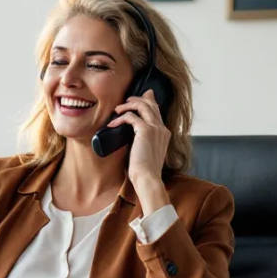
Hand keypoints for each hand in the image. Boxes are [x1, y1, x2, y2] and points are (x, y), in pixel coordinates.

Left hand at [108, 89, 170, 212]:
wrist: (148, 178)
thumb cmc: (145, 170)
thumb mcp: (146, 151)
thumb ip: (142, 140)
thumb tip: (131, 135)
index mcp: (164, 133)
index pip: (157, 111)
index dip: (148, 102)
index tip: (139, 99)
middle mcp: (162, 128)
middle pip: (151, 104)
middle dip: (138, 98)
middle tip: (126, 100)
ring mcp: (155, 128)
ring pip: (142, 106)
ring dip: (128, 105)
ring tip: (117, 109)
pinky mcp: (145, 131)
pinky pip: (131, 117)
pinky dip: (120, 118)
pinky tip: (112, 124)